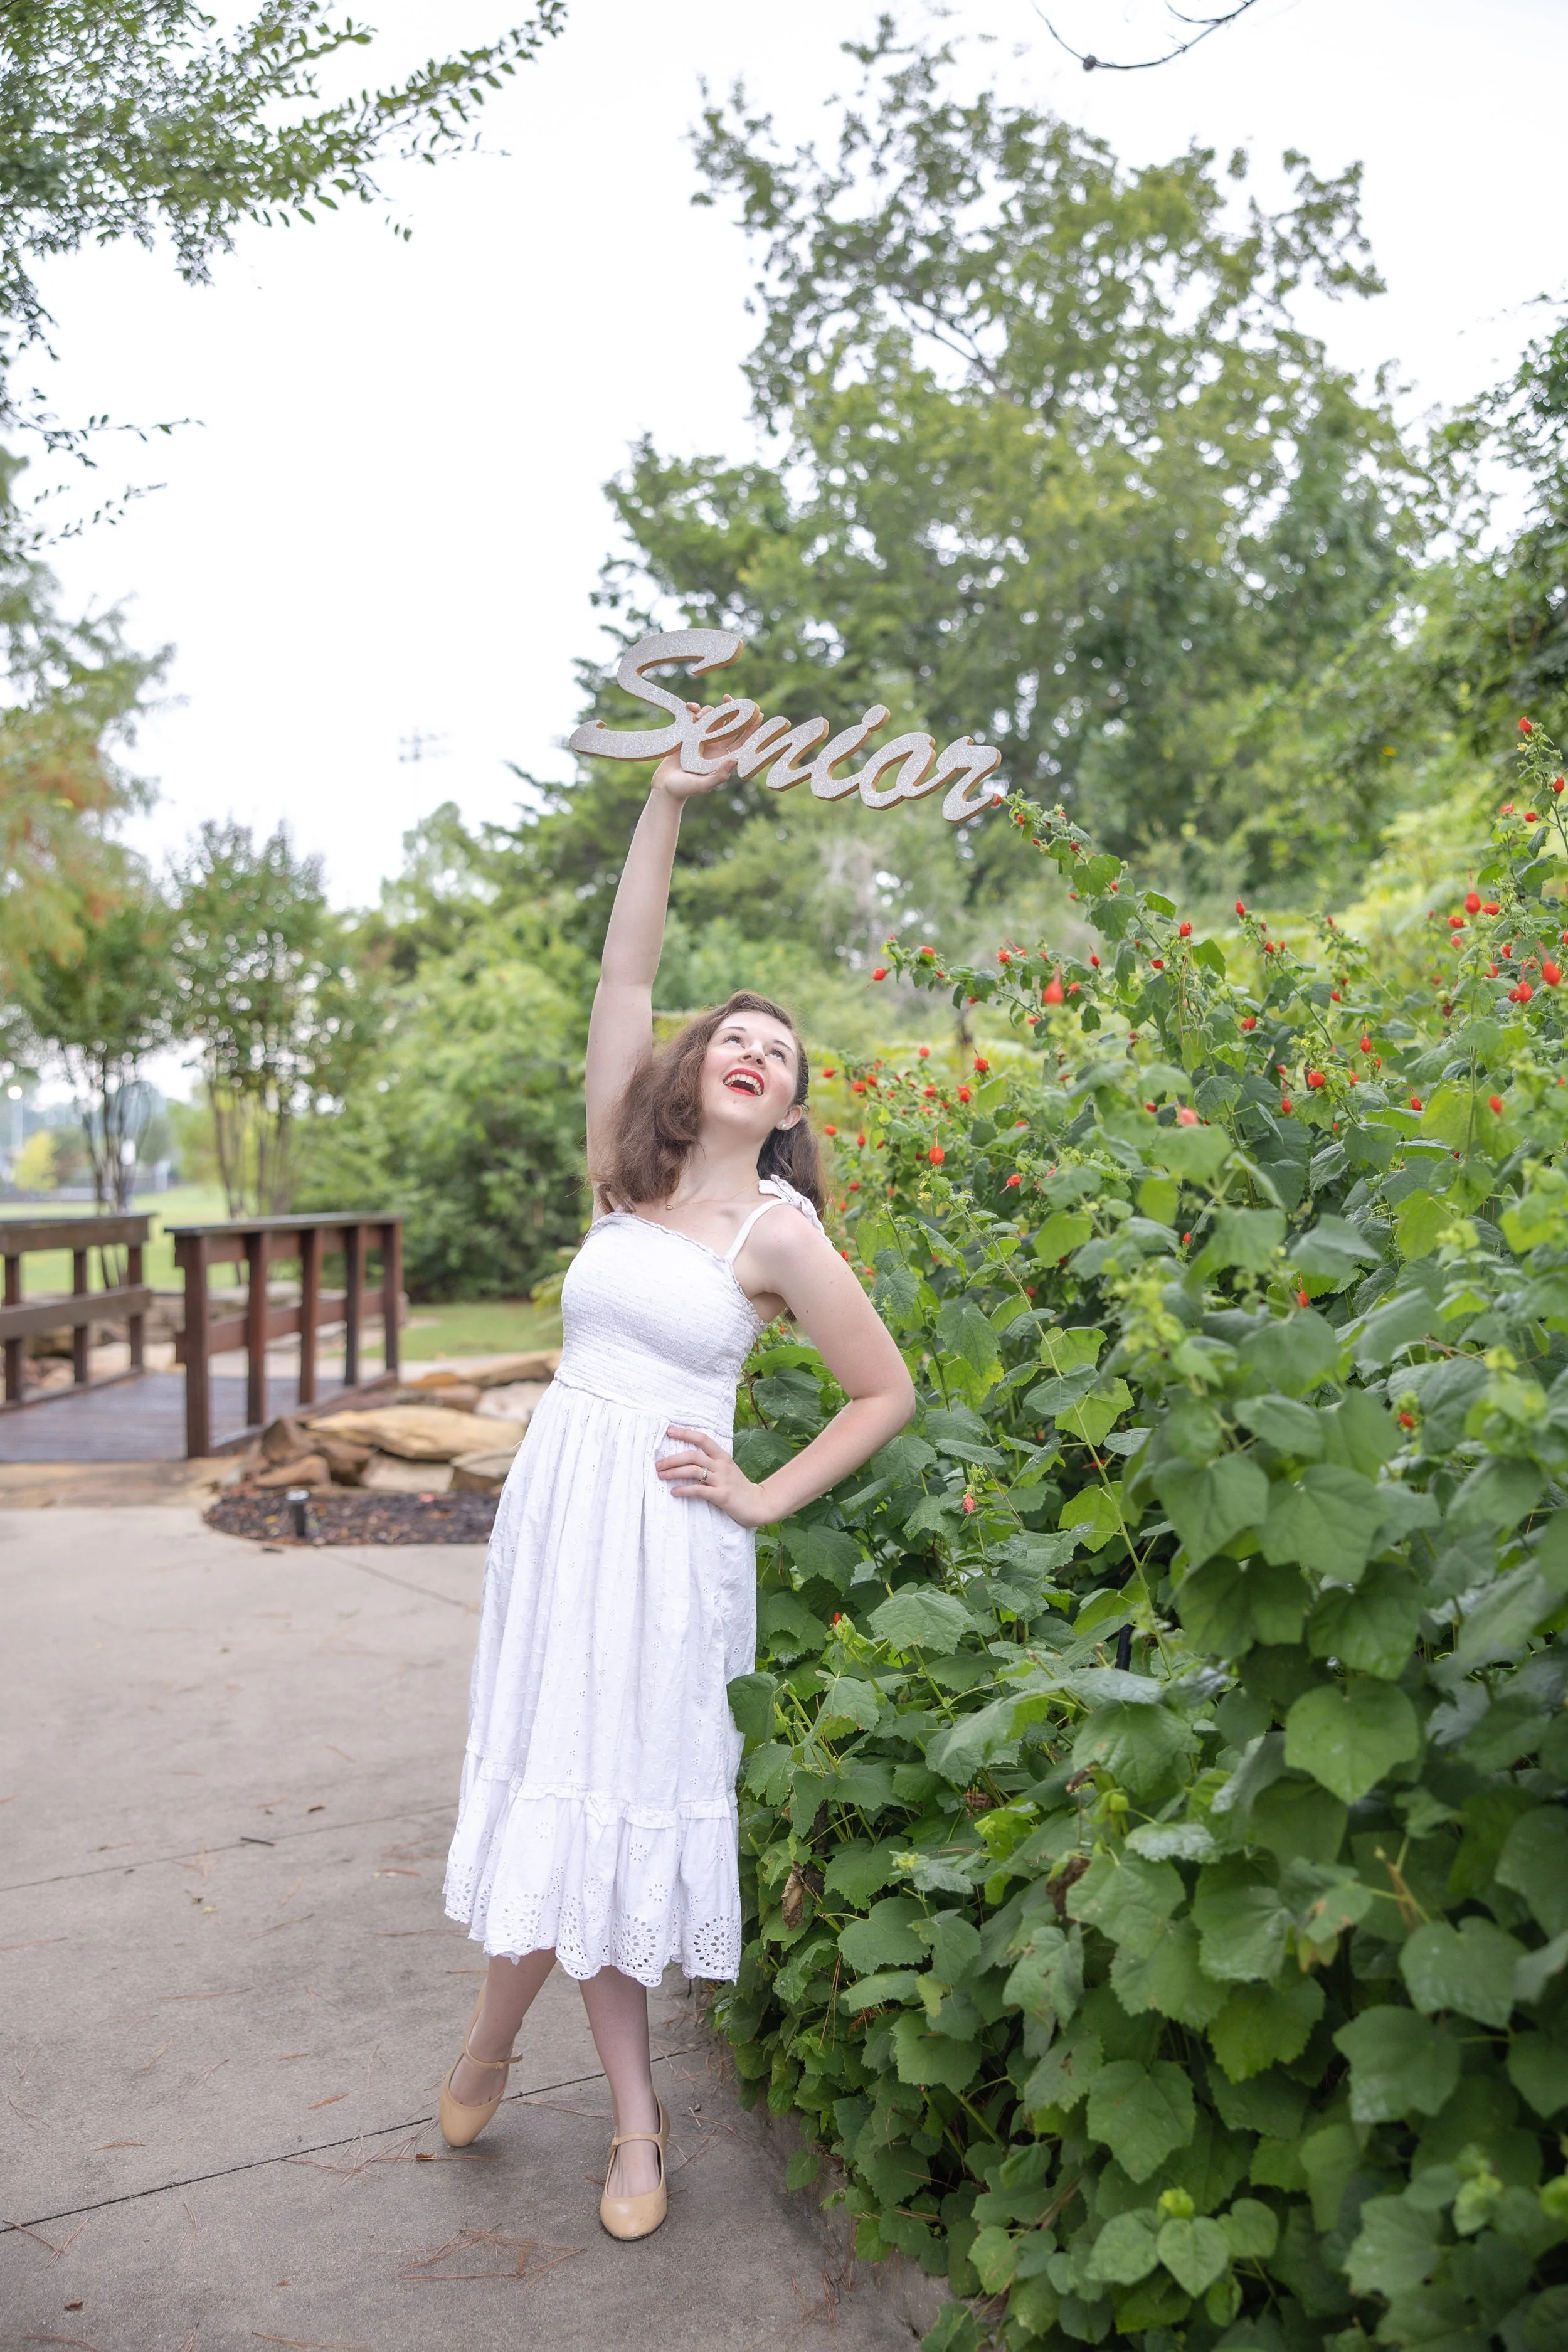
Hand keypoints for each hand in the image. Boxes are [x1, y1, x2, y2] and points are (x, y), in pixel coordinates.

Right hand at [650, 703, 756, 801]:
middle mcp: (716, 746)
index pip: (742, 741)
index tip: (758, 713)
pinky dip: (694, 710)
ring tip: (699, 715)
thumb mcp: (703, 785)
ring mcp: (702, 739)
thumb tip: (735, 760)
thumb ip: (719, 775)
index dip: (751, 728)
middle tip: (728, 697)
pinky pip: (695, 717)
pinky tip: (689, 707)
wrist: (665, 787)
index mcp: (723, 757)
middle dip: (732, 709)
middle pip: (730, 725)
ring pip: (712, 718)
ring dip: (708, 711)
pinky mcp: (689, 734)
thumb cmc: (685, 789)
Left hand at [656, 1425, 771, 1527]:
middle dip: (672, 1459)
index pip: (702, 1439)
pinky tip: (674, 1492)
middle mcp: (721, 1465)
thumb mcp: (727, 1469)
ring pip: (693, 1471)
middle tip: (658, 1464)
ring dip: (674, 1472)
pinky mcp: (721, 1495)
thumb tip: (688, 1459)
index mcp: (722, 1456)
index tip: (669, 1431)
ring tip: (661, 1476)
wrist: (758, 1504)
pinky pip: (698, 1490)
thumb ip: (712, 1463)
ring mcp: (722, 1480)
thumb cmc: (739, 1487)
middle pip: (693, 1456)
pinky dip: (684, 1490)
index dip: (685, 1433)